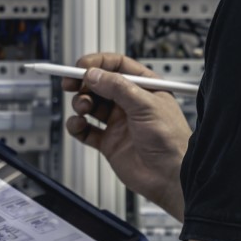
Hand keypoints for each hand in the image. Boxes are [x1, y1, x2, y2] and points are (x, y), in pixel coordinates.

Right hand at [62, 53, 189, 219]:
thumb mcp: (145, 105)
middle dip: (83, 82)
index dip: (97, 63)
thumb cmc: (171, 140)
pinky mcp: (109, 142)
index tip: (81, 66)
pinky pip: (86, 130)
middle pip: (99, 84)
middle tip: (70, 83)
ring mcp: (118, 123)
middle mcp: (130, 103)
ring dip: (80, 103)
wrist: (170, 176)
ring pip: (90, 105)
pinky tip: (78, 124)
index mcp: (144, 88)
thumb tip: (94, 74)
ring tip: (82, 107)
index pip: (117, 66)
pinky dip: (77, 126)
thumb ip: (118, 88)